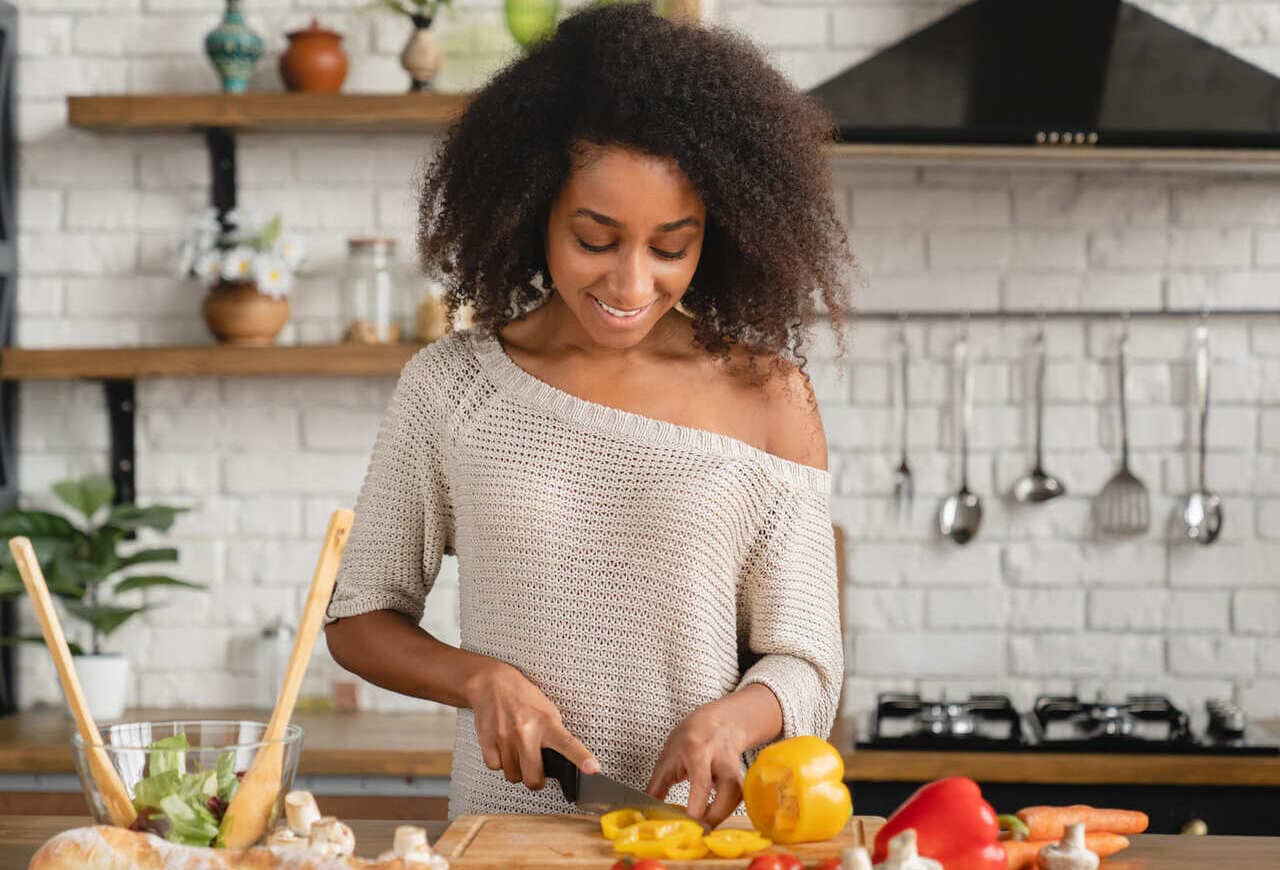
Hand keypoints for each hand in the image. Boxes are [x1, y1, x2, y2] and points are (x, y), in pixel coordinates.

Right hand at [464, 660, 599, 791]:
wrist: (492, 684)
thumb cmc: (523, 698)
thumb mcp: (547, 710)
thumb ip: (554, 734)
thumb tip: (562, 761)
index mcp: (547, 723)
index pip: (568, 744)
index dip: (581, 758)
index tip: (593, 769)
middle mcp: (526, 731)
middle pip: (533, 777)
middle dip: (536, 780)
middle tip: (536, 771)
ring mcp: (505, 737)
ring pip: (513, 776)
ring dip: (516, 770)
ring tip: (517, 752)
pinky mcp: (487, 741)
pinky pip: (495, 767)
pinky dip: (499, 762)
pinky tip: (503, 748)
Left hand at [646, 699, 747, 827]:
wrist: (717, 722)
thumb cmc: (689, 739)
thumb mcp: (667, 758)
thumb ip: (656, 787)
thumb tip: (645, 815)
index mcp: (698, 751)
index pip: (701, 782)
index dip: (696, 806)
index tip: (687, 824)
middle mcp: (722, 759)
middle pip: (729, 789)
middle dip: (716, 815)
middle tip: (699, 831)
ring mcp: (736, 768)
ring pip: (738, 796)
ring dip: (722, 816)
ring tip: (703, 829)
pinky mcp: (743, 779)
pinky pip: (738, 800)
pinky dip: (726, 813)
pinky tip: (712, 820)